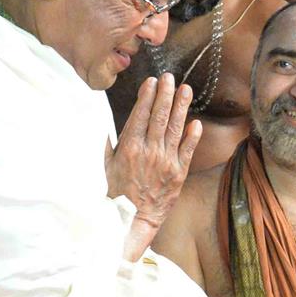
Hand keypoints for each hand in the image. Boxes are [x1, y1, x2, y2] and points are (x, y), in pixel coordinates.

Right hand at [104, 75, 201, 230]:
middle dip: (165, 94)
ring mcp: (166, 162)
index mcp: (129, 147)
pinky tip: (196, 122)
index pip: (140, 115)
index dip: (147, 96)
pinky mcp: (179, 174)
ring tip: (186, 89)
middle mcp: (149, 151)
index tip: (151, 81)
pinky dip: (192, 137)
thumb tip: (99, 121)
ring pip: (174, 129)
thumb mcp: (104, 166)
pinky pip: (188, 151)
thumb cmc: (116, 193)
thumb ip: (106, 143)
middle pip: (159, 117)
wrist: (133, 219)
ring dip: (180, 107)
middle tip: (170, 77)